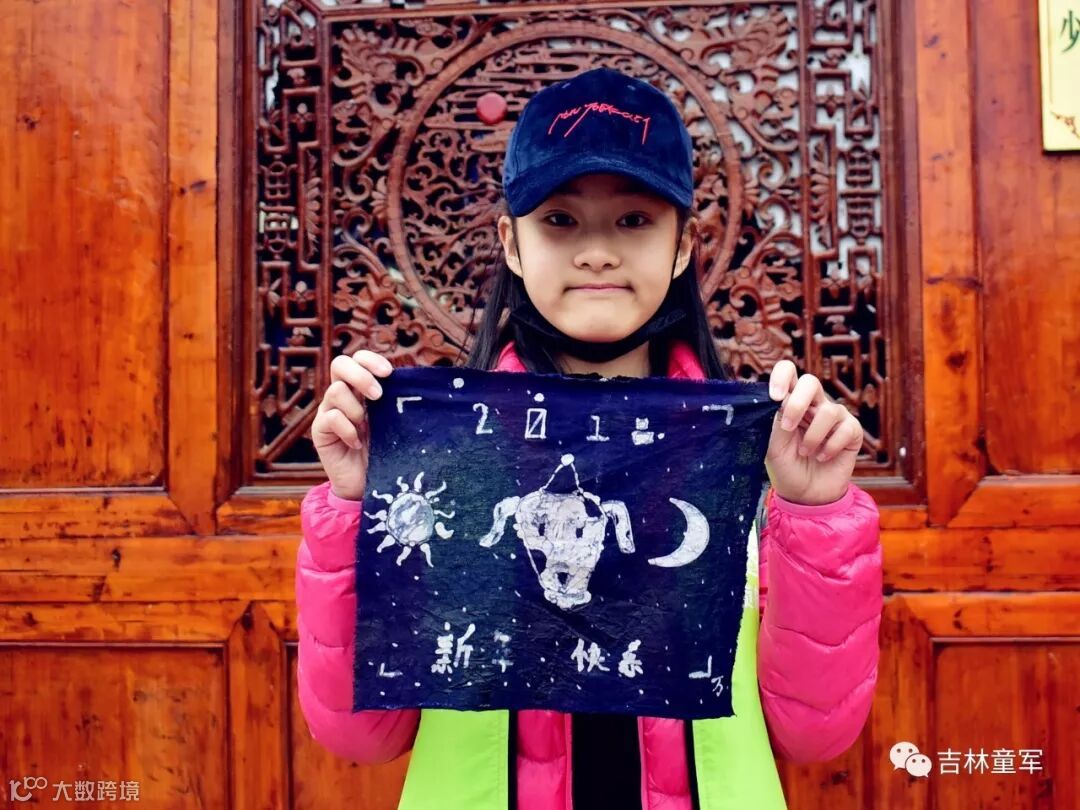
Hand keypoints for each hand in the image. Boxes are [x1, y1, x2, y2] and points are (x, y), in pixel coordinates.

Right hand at [311, 349, 393, 500]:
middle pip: (339, 363)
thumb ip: (395, 402)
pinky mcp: (320, 431)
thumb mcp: (393, 422)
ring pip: (335, 390)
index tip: (389, 373)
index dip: (370, 359)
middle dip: (361, 376)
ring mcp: (329, 411)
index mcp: (361, 388)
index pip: (358, 359)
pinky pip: (331, 418)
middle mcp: (343, 395)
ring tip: (366, 427)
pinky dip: (348, 430)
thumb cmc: (384, 451)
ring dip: (356, 409)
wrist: (367, 484)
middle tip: (378, 396)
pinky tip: (357, 443)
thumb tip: (413, 383)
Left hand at [764, 360, 861, 505]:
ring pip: (828, 410)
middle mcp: (813, 404)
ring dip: (813, 436)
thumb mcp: (773, 446)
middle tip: (788, 428)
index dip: (782, 376)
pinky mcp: (852, 431)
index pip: (789, 372)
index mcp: (790, 402)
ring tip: (807, 453)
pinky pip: (845, 429)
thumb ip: (777, 422)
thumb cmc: (786, 468)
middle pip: (811, 382)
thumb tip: (780, 401)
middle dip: (797, 404)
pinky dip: (830, 447)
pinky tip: (823, 457)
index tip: (775, 396)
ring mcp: (834, 416)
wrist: (805, 496)